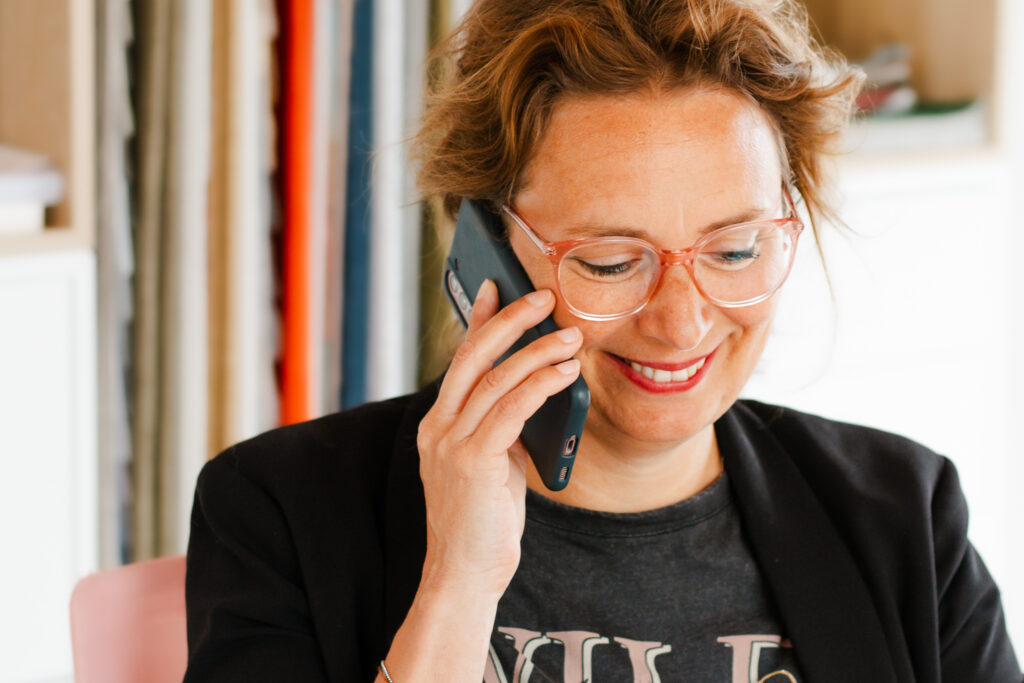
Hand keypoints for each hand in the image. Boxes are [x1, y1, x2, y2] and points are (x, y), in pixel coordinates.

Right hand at [416, 280, 582, 597]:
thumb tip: (533, 390)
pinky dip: (540, 385)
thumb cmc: (482, 521)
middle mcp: (437, 427)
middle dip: (509, 321)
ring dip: (538, 352)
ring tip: (571, 338)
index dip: (478, 320)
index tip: (496, 287)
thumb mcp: (489, 463)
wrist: (464, 575)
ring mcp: (450, 444)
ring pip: (496, 379)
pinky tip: (564, 374)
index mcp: (437, 424)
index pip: (459, 359)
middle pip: (472, 356)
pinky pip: (511, 410)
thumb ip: (500, 427)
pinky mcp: (471, 462)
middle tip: (542, 298)